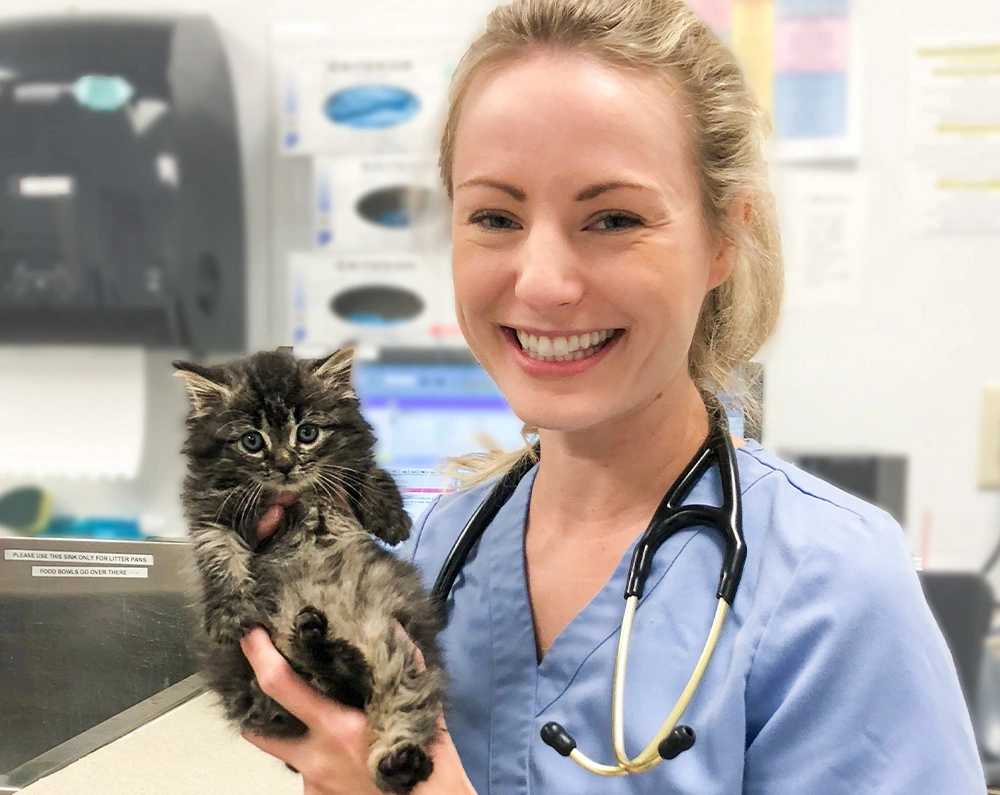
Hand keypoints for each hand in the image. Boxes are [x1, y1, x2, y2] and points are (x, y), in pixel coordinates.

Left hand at [240, 629, 476, 794]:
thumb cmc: (428, 759)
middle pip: (258, 729)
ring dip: (285, 731)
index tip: (250, 633)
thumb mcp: (421, 707)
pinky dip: (314, 756)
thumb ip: (405, 663)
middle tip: (260, 679)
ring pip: (283, 752)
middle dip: (251, 704)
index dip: (259, 655)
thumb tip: (390, 625)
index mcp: (337, 728)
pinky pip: (305, 773)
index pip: (280, 685)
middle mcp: (315, 758)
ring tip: (301, 715)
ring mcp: (312, 784)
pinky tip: (334, 752)